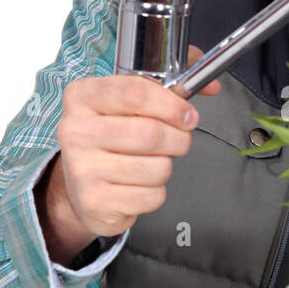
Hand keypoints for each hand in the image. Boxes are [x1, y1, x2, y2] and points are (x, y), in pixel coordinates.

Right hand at [39, 44, 220, 254]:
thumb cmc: (111, 139)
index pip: (136, 93)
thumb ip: (173, 85)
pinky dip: (155, 192)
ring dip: (166, 167)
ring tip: (150, 163)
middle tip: (178, 141)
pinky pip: (151, 196)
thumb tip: (213, 86)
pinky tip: (138, 185)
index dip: (172, 105)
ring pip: (157, 168)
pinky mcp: (95, 201)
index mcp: (83, 96)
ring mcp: (82, 168)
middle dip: (178, 139)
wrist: (79, 186)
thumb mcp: (129, 102)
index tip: (188, 115)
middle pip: (151, 133)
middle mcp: (75, 131)